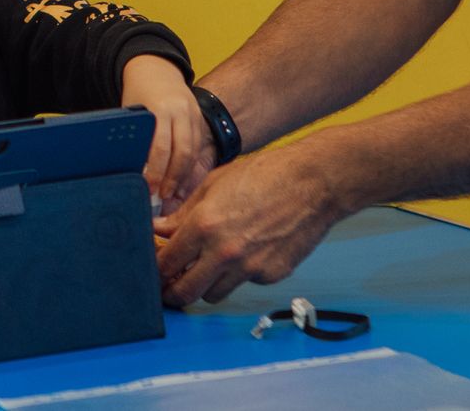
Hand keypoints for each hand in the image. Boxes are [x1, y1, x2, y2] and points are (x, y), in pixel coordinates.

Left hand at [121, 55, 212, 201]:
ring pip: (193, 152)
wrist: (155, 70)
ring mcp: (193, 114)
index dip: (155, 172)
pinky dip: (190, 165)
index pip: (160, 147)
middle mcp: (179, 111)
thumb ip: (133, 138)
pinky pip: (198, 146)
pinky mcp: (199, 118)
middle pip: (182, 152)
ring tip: (172, 193)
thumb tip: (128, 172)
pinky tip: (181, 179)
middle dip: (172, 178)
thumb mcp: (130, 113)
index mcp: (158, 109)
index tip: (149, 188)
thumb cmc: (137, 94)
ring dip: (183, 175)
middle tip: (162, 197)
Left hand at [154, 144, 345, 306]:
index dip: (156, 271)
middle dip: (173, 293)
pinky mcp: (271, 275)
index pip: (166, 264)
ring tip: (210, 267)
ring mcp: (249, 268)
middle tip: (172, 286)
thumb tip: (159, 230)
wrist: (314, 183)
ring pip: (213, 295)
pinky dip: (240, 274)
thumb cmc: (265, 175)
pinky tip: (249, 251)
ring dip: (206, 285)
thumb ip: (183, 213)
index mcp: (204, 226)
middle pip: (185, 293)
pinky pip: (244, 283)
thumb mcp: (214, 184)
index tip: (156, 270)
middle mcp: (224, 252)